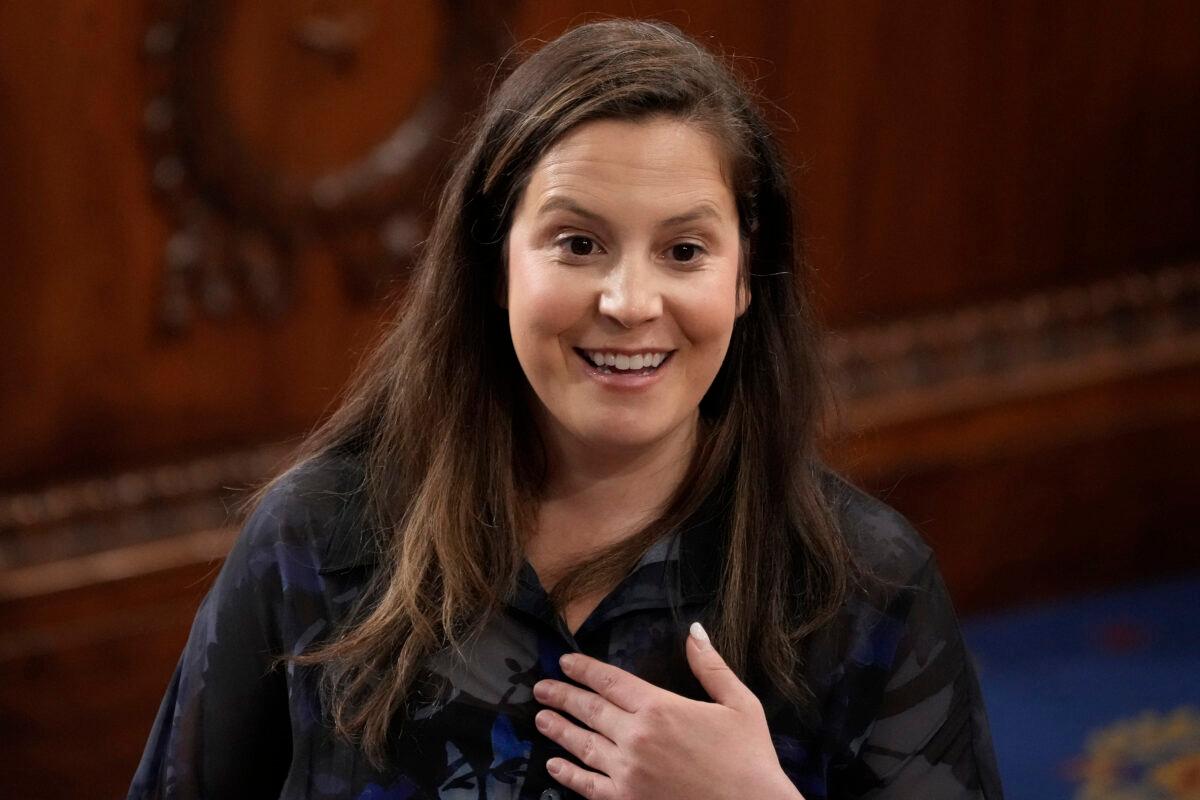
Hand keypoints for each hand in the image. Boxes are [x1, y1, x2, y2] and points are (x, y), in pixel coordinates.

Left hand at [531, 622, 804, 799]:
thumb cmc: (750, 758)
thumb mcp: (739, 703)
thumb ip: (710, 666)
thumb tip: (694, 630)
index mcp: (659, 708)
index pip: (610, 681)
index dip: (584, 670)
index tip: (564, 662)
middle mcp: (636, 737)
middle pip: (589, 710)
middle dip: (562, 696)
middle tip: (541, 689)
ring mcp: (628, 772)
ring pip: (583, 745)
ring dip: (559, 730)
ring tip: (540, 719)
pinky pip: (588, 786)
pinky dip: (568, 775)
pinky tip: (554, 766)